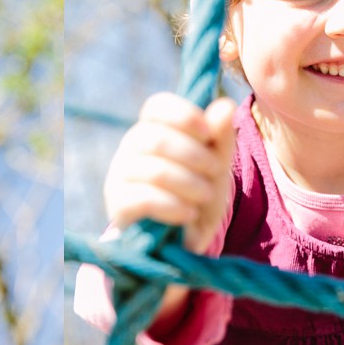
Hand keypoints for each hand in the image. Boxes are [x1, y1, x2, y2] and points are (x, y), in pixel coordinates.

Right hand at [104, 93, 236, 252]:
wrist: (182, 238)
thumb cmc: (198, 193)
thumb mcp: (216, 164)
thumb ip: (220, 136)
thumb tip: (225, 105)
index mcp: (153, 128)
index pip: (157, 106)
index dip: (183, 115)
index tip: (207, 133)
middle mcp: (131, 147)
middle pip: (156, 138)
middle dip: (195, 156)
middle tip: (215, 172)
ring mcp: (120, 175)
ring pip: (154, 171)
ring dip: (190, 184)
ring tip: (205, 196)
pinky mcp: (118, 205)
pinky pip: (144, 199)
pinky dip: (174, 205)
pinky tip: (188, 213)